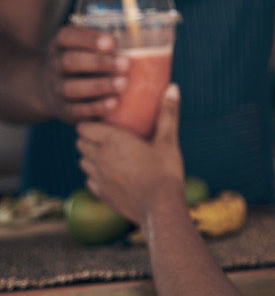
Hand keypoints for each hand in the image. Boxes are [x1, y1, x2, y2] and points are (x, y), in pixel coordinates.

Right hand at [40, 26, 128, 122]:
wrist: (54, 90)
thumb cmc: (86, 63)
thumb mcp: (88, 47)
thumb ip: (110, 43)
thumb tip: (155, 38)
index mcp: (61, 44)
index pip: (67, 36)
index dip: (88, 38)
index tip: (111, 42)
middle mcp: (55, 65)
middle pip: (70, 61)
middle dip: (99, 62)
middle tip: (125, 64)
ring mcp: (57, 88)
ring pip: (72, 87)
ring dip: (100, 86)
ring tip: (123, 83)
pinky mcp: (64, 110)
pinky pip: (77, 110)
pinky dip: (96, 107)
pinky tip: (115, 103)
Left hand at [76, 84, 184, 227]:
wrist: (160, 209)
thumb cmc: (165, 172)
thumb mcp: (169, 141)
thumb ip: (168, 114)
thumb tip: (173, 87)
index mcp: (112, 141)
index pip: (84, 126)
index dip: (91, 123)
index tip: (104, 122)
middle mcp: (99, 158)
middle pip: (80, 142)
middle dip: (90, 138)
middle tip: (109, 137)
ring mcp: (97, 178)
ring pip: (83, 161)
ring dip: (91, 156)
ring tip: (110, 155)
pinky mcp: (101, 194)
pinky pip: (90, 180)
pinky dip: (97, 176)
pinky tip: (113, 176)